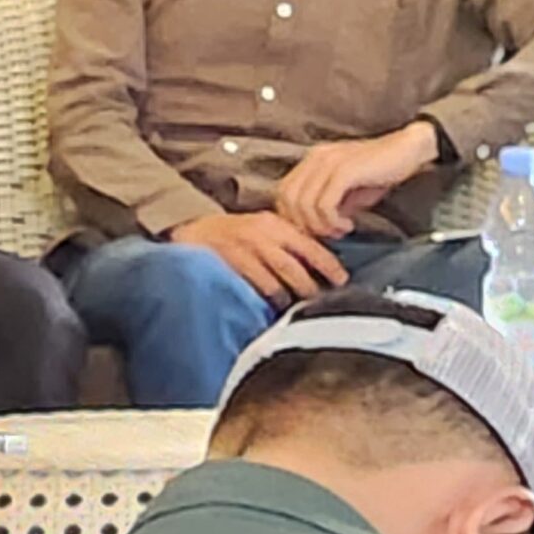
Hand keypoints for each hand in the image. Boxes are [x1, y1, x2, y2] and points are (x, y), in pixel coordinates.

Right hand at [171, 211, 349, 305]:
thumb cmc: (232, 235)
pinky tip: (274, 306)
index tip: (343, 280)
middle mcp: (262, 233)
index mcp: (274, 224)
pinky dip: (270, 298)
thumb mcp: (261, 230)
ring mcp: (245, 247)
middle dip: (312, 287)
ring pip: (280, 279)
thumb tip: (318, 266)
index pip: (310, 245)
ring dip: (293, 296)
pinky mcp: (231, 261)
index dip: (328, 265)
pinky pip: (259, 285)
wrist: (191, 231)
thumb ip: (286, 244)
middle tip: (325, 303)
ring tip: (301, 308)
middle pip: (297, 267)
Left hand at [273, 122, 439, 239]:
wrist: (408, 150)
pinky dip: (332, 221)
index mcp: (312, 160)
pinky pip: (324, 203)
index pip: (283, 192)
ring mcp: (327, 162)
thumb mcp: (349, 192)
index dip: (293, 217)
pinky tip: (348, 225)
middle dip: (304, 224)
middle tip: (328, 235)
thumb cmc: (380, 172)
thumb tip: (315, 230)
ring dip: (320, 226)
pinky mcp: (344, 170)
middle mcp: (315, 158)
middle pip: (287, 199)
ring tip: (341, 231)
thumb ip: (328, 205)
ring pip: (303, 203)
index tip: (316, 232)